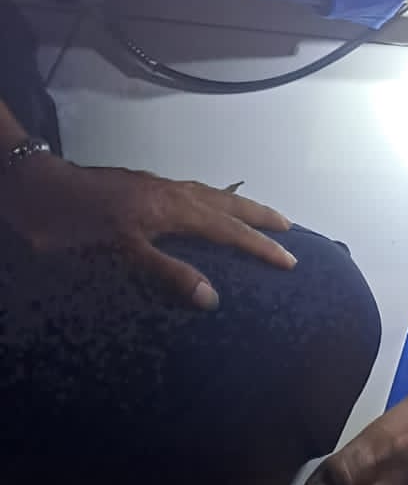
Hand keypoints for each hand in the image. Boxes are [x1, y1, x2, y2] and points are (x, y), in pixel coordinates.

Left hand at [0, 155, 295, 309]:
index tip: (291, 260)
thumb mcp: (121, 252)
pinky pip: (194, 193)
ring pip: (211, 195)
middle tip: (289, 227)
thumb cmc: (77, 225)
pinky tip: (205, 210)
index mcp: (174, 209)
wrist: (39, 188)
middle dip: (260, 216)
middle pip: (227, 203)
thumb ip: (168, 272)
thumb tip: (213, 296)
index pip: (228, 230)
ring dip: (239, 206)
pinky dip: (213, 202)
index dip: (260, 246)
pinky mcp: (143, 188)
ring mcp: (158, 188)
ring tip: (258, 215)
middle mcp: (173, 193)